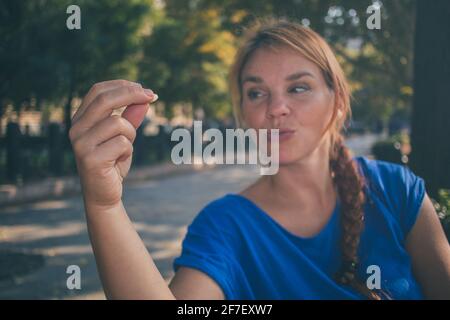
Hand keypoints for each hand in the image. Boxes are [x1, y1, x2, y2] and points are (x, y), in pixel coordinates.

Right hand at [69, 80, 157, 208]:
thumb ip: (131, 117)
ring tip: (125, 148)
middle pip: (104, 100)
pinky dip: (128, 150)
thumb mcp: (124, 136)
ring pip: (117, 123)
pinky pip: (122, 143)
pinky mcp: (90, 158)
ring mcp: (80, 143)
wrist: (104, 194)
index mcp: (80, 119)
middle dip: (132, 94)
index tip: (145, 89)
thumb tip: (145, 98)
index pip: (97, 91)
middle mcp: (75, 128)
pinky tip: (119, 160)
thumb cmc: (113, 162)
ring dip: (131, 133)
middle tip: (152, 96)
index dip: (122, 86)